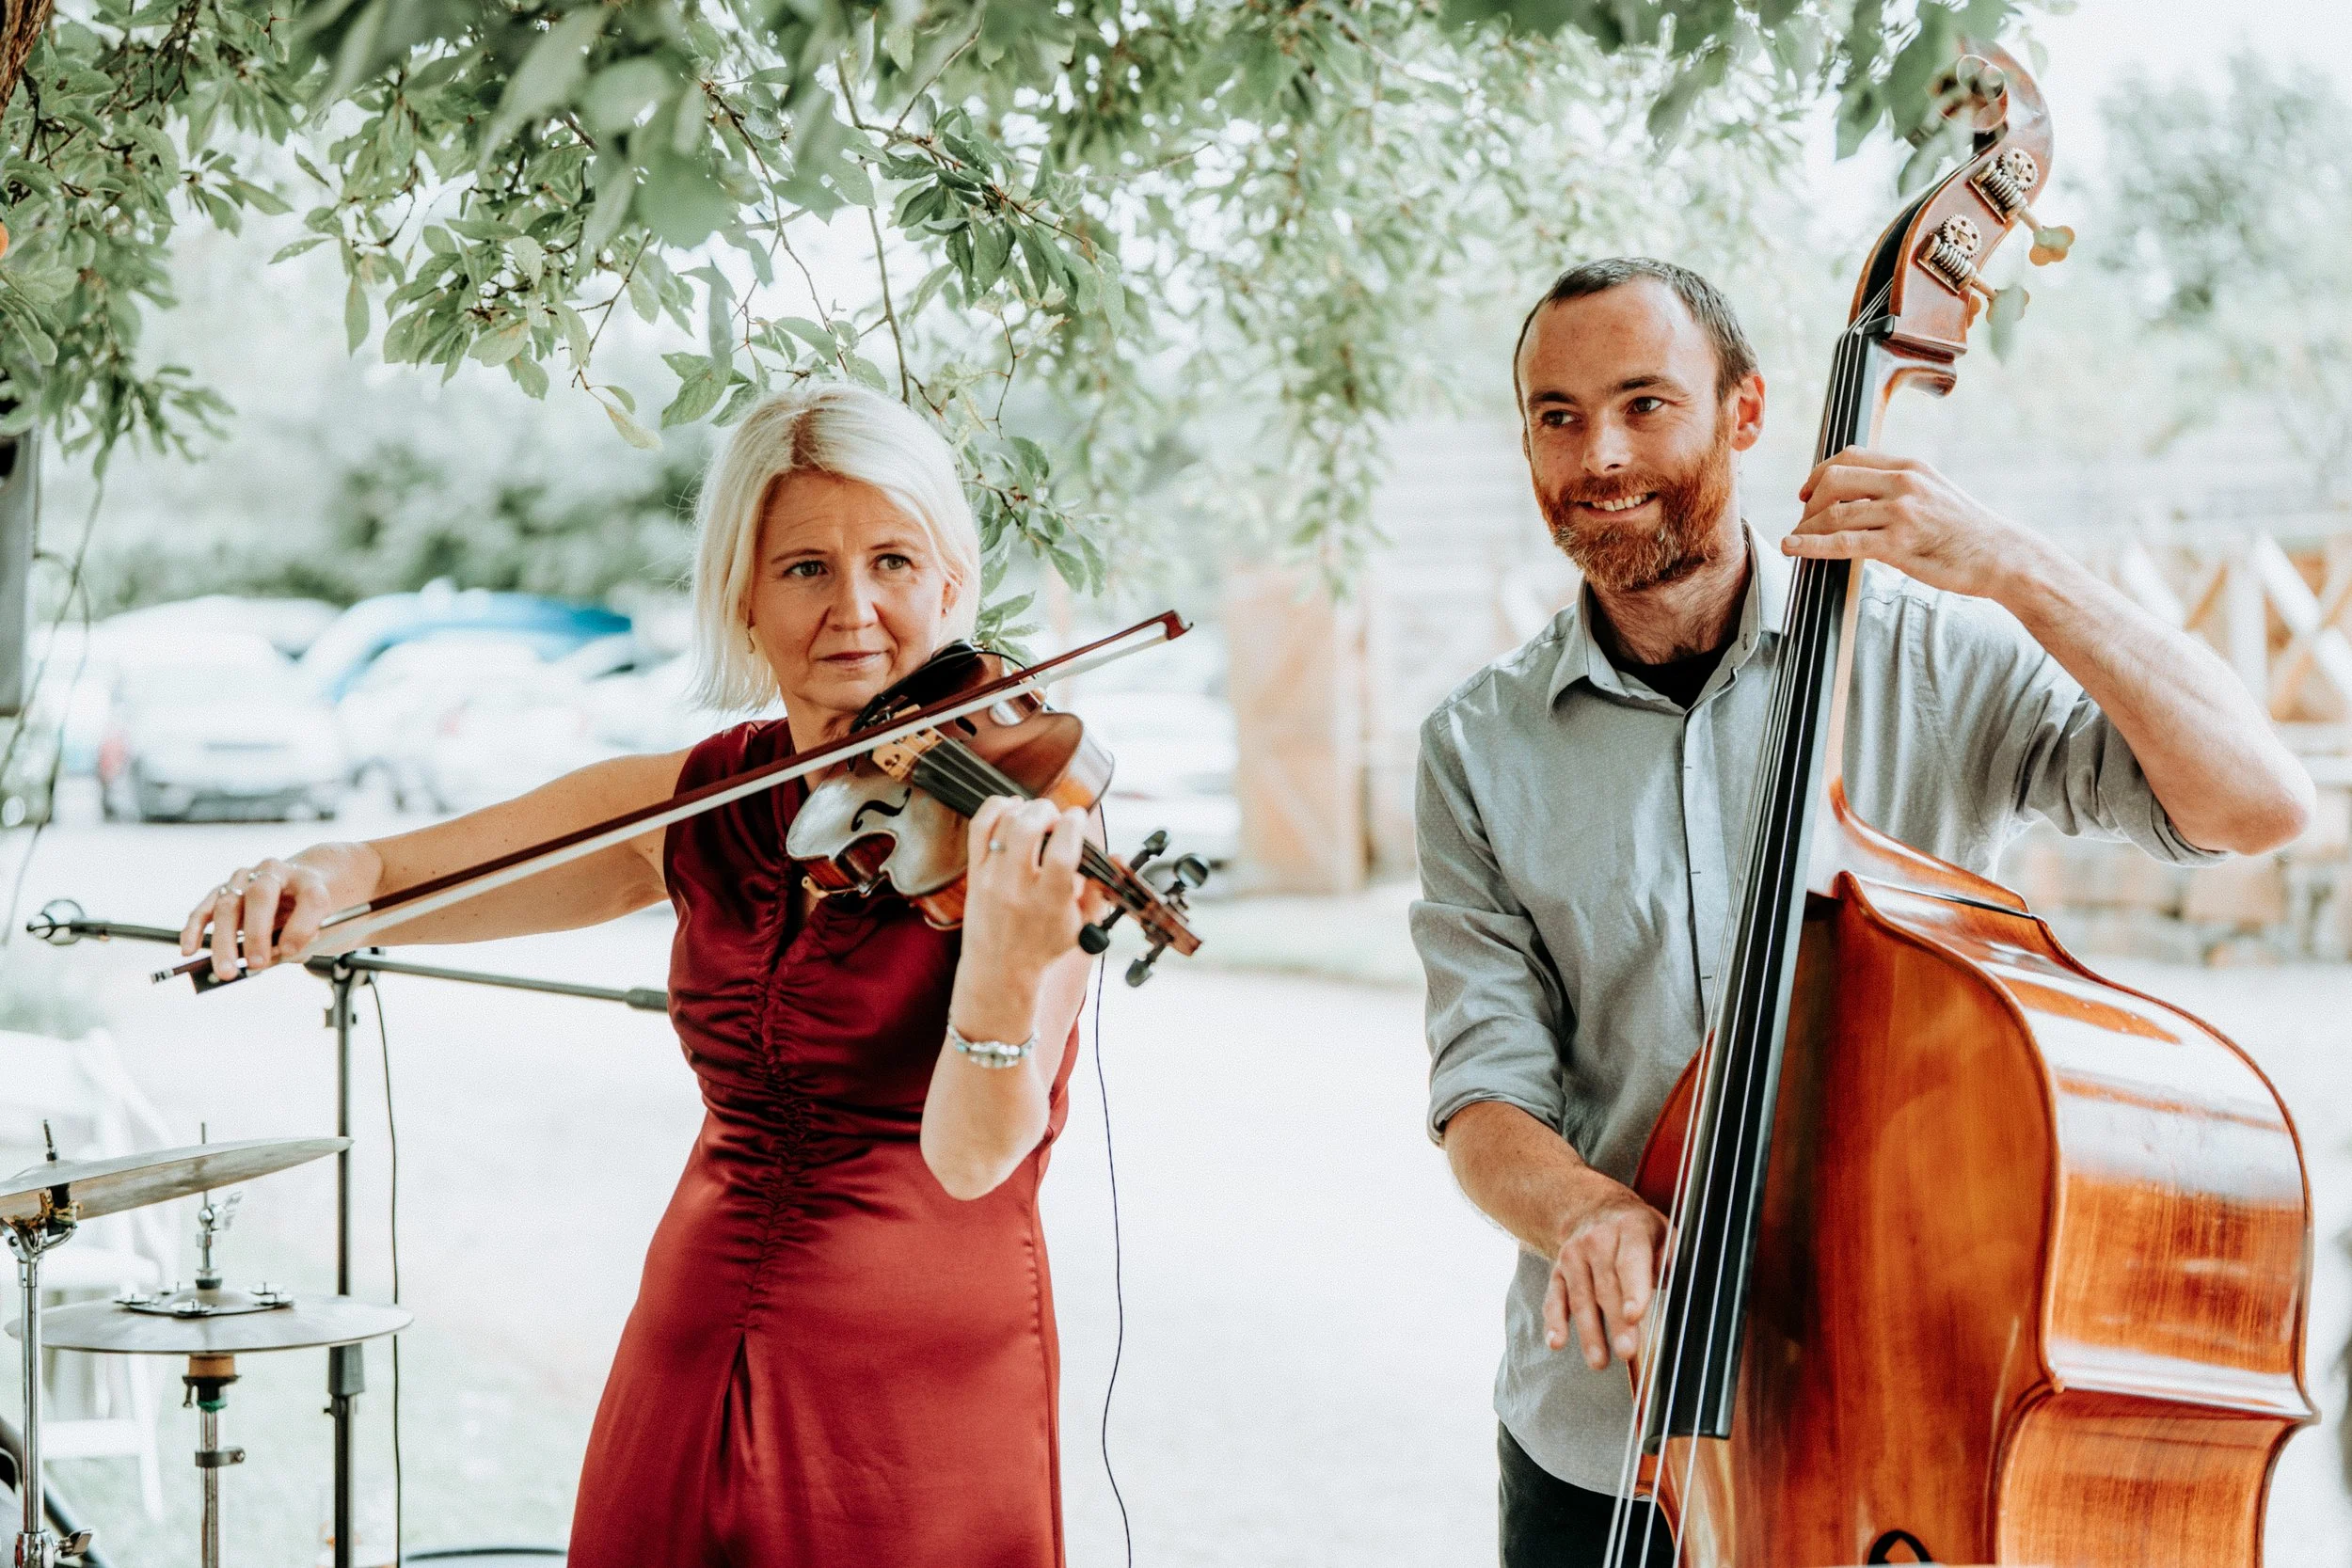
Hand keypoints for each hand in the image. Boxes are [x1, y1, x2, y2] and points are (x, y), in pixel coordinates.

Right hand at [178, 856, 333, 981]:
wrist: (296, 883)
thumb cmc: (308, 910)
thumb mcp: (320, 924)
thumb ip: (305, 940)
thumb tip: (280, 954)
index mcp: (308, 879)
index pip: (310, 897)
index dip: (302, 926)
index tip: (292, 951)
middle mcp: (274, 872)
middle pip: (261, 896)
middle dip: (258, 933)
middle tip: (257, 964)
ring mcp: (245, 878)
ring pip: (228, 906)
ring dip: (225, 941)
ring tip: (227, 971)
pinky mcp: (222, 890)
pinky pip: (204, 909)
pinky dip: (194, 929)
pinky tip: (189, 949)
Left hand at [951, 798, 1088, 1039]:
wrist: (1000, 969)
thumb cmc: (1044, 946)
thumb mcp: (1081, 925)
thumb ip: (1100, 889)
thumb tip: (1117, 856)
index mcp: (1050, 901)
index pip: (1062, 851)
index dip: (1074, 823)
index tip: (1078, 818)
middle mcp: (1018, 888)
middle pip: (1028, 828)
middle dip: (1047, 810)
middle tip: (1056, 817)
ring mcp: (992, 879)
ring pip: (1004, 823)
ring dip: (1025, 808)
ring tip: (1036, 815)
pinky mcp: (975, 873)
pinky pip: (979, 827)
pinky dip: (996, 808)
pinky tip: (1011, 810)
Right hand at [1543, 1170, 1669, 1370]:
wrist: (1593, 1210)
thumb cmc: (1636, 1230)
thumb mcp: (1662, 1231)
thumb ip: (1673, 1255)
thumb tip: (1687, 1277)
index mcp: (1629, 1229)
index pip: (1631, 1261)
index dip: (1633, 1289)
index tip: (1635, 1315)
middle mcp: (1597, 1240)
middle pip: (1606, 1286)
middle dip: (1616, 1321)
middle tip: (1626, 1351)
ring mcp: (1573, 1256)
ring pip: (1581, 1297)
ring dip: (1589, 1331)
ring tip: (1599, 1361)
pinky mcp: (1557, 1272)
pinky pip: (1554, 1298)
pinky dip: (1554, 1321)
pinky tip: (1557, 1342)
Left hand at [1785, 448, 2050, 601]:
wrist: (2001, 556)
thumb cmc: (1966, 532)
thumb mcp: (1934, 493)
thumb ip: (1899, 488)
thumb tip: (1860, 496)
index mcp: (1910, 466)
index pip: (1850, 456)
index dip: (1820, 473)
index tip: (1807, 493)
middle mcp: (1903, 483)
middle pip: (1834, 479)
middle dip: (1809, 500)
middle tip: (1802, 519)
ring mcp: (1901, 512)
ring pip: (1834, 513)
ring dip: (1806, 527)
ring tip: (1795, 539)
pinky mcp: (1897, 544)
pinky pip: (1841, 542)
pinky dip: (1809, 544)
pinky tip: (1791, 547)